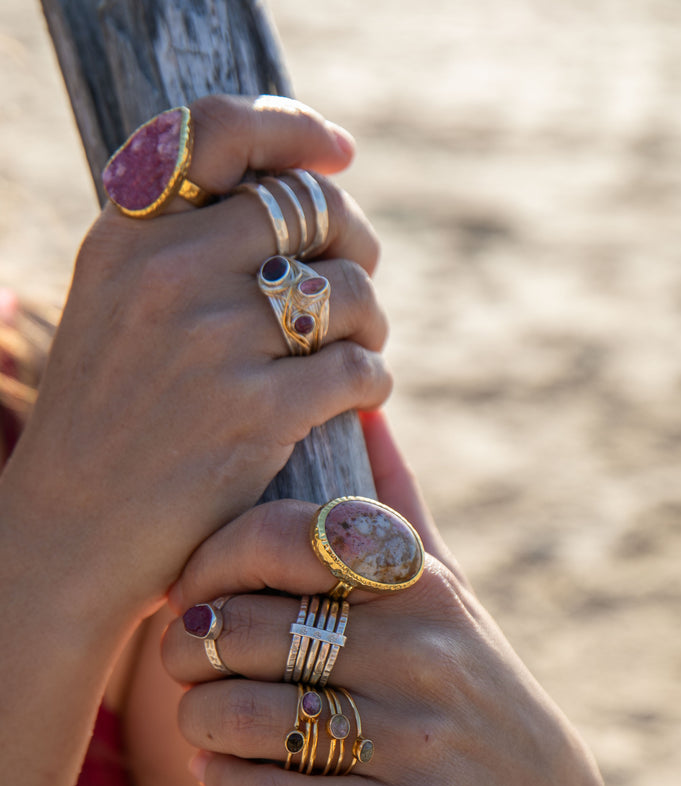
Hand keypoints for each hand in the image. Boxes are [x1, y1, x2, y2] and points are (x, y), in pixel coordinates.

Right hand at [1, 96, 390, 627]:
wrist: (76, 530)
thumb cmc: (110, 421)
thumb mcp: (115, 310)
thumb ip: (181, 249)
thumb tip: (293, 202)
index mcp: (129, 237)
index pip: (219, 134)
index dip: (295, 130)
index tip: (339, 154)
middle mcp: (168, 273)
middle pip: (312, 210)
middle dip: (355, 243)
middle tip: (358, 279)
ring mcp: (212, 341)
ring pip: (348, 291)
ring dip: (370, 321)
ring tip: (359, 348)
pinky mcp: (255, 411)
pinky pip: (359, 368)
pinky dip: (373, 381)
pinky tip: (359, 398)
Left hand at [163, 492, 602, 785]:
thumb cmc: (475, 688)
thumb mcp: (450, 595)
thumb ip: (400, 509)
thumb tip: (369, 408)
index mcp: (417, 584)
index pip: (278, 541)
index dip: (206, 566)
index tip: (189, 597)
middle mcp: (421, 651)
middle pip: (249, 631)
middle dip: (189, 652)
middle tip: (180, 667)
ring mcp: (417, 739)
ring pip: (251, 716)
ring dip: (198, 722)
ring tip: (195, 722)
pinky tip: (213, 774)